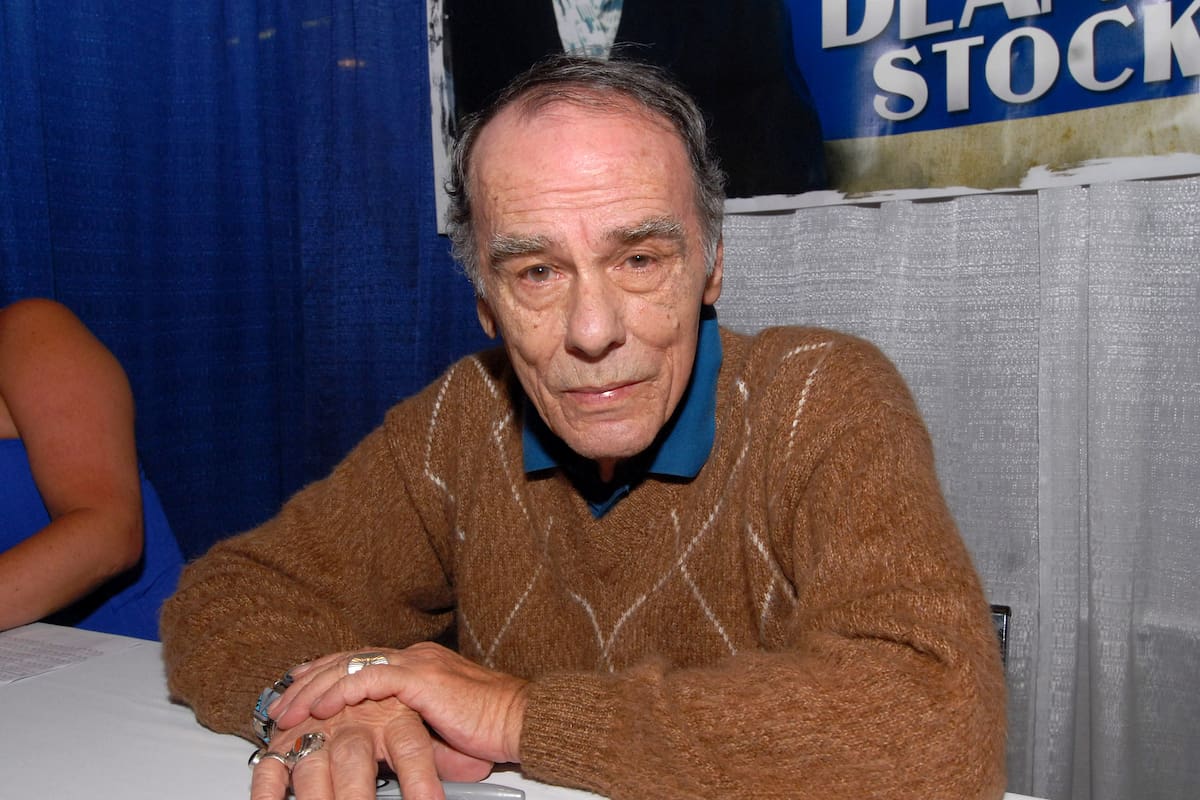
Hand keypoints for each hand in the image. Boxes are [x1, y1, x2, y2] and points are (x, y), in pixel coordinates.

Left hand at [257, 643, 529, 798]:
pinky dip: (342, 690)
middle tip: (279, 705)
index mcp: (417, 664)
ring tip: (290, 711)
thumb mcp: (438, 725)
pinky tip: (322, 706)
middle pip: (347, 660)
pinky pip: (371, 677)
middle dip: (308, 682)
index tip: (296, 687)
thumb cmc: (489, 728)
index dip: (324, 673)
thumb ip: (409, 724)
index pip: (359, 661)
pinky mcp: (422, 678)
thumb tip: (383, 745)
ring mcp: (417, 664)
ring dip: (315, 689)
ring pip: (351, 666)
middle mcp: (413, 657)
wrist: (521, 720)